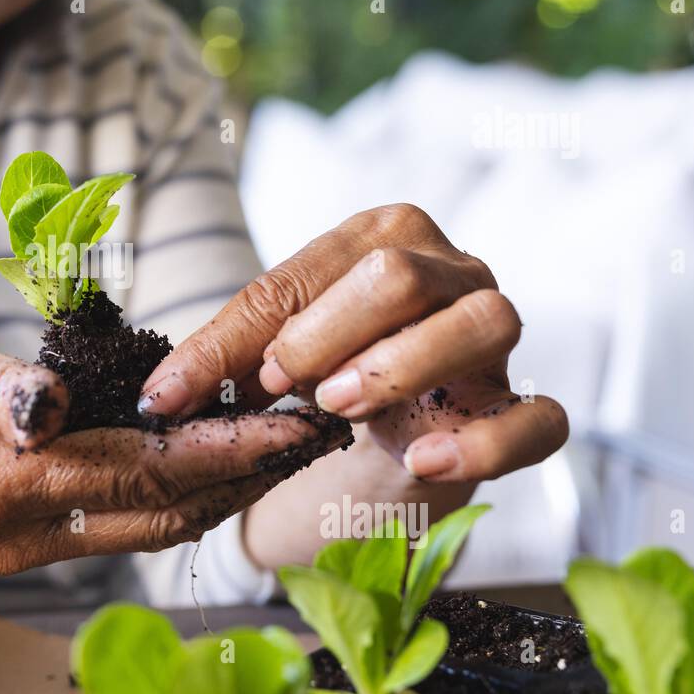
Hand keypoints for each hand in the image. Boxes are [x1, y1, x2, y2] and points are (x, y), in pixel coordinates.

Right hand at [0, 317, 347, 573]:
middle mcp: (20, 527)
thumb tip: (52, 406)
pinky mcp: (24, 539)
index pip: (141, 467)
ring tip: (283, 444)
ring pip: (150, 524)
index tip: (293, 421)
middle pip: (162, 509)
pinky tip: (211, 462)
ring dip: (221, 488)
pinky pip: (122, 522)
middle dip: (246, 473)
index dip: (224, 446)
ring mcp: (23, 544)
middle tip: (316, 431)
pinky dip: (177, 492)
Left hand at [137, 204, 567, 484]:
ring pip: (480, 322)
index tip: (180, 392)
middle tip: (279, 386)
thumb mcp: (270, 356)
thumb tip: (155, 398)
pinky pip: (538, 417)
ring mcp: (497, 330)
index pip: (305, 273)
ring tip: (337, 406)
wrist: (394, 430)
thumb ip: (221, 361)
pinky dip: (484, 442)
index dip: (238, 335)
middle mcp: (449, 267)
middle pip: (396, 275)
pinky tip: (422, 458)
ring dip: (398, 366)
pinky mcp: (522, 402)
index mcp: (381, 235)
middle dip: (322, 335)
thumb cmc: (329, 370)